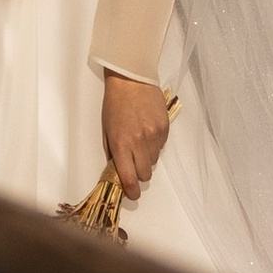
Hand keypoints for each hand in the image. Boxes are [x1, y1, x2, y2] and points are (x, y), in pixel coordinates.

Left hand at [102, 72, 170, 200]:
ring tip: (140, 140)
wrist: (132, 78)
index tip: (133, 193)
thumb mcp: (107, 129)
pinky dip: (155, 144)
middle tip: (134, 162)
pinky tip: (148, 129)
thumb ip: (113, 153)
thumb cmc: (115, 103)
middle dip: (139, 173)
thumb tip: (119, 171)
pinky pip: (161, 146)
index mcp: (121, 143)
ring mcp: (154, 134)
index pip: (129, 178)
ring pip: (154, 161)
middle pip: (145, 174)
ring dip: (147, 157)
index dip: (132, 191)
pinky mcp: (165, 127)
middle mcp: (139, 142)